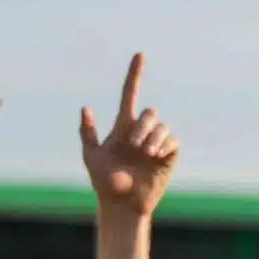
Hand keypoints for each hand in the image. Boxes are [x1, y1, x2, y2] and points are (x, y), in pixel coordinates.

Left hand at [79, 54, 177, 216]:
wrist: (122, 204)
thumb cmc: (103, 182)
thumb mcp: (90, 156)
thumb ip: (88, 132)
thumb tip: (85, 108)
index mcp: (122, 127)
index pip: (130, 94)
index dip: (134, 74)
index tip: (139, 55)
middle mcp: (141, 132)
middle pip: (149, 112)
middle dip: (143, 126)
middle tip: (134, 145)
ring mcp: (156, 144)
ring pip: (161, 126)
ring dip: (152, 137)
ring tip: (145, 153)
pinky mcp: (169, 156)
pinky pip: (173, 141)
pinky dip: (165, 145)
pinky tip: (156, 156)